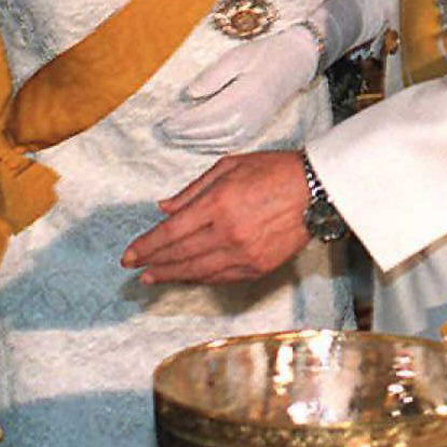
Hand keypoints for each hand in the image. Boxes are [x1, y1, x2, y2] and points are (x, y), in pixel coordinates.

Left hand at [121, 151, 309, 283]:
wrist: (318, 191)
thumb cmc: (273, 170)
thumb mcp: (228, 166)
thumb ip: (192, 190)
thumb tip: (164, 208)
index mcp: (218, 204)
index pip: (171, 232)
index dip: (146, 246)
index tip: (129, 255)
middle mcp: (228, 233)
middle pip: (180, 255)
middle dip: (153, 263)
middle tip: (135, 268)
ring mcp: (245, 254)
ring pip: (198, 272)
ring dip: (172, 276)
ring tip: (152, 278)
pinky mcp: (259, 267)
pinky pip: (221, 279)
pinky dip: (199, 279)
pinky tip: (186, 277)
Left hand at [158, 26, 318, 151]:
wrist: (296, 62)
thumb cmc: (264, 55)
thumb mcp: (236, 57)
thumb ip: (213, 76)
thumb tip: (190, 94)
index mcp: (242, 97)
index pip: (205, 116)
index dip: (182, 122)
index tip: (164, 122)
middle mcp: (248, 117)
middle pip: (208, 132)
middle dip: (183, 134)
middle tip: (162, 132)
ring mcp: (254, 126)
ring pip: (217, 141)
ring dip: (193, 142)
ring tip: (175, 138)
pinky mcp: (256, 129)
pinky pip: (229, 144)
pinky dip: (210, 146)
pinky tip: (197, 141)